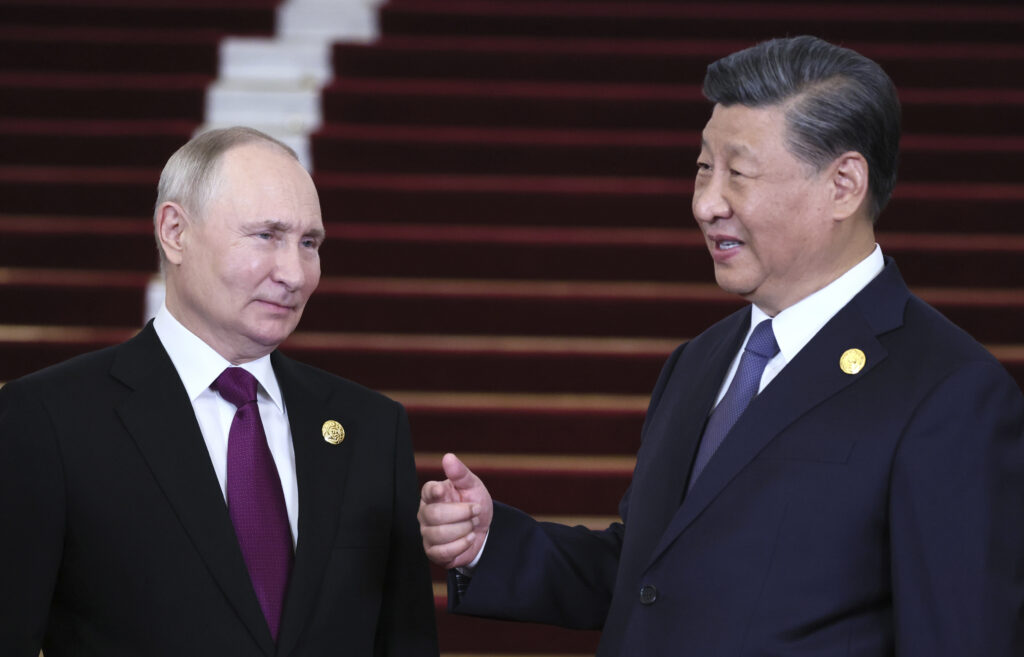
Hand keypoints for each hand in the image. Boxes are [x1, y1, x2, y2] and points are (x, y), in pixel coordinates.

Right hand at [418, 453, 492, 568]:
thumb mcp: (472, 486)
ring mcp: (427, 533)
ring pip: (439, 534)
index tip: (442, 491)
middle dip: (462, 514)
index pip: (427, 491)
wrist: (484, 529)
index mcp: (432, 494)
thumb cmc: (473, 503)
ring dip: (463, 530)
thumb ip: (460, 473)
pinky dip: (461, 545)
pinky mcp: (433, 551)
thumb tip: (448, 457)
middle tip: (475, 511)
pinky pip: (443, 552)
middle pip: (435, 515)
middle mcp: (426, 513)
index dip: (433, 492)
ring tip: (472, 525)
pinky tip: (469, 538)